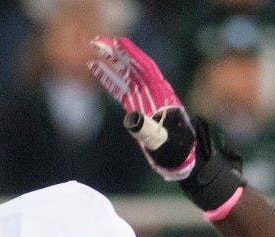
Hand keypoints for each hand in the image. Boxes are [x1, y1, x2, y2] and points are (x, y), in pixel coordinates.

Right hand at [88, 36, 196, 179]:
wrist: (180, 157)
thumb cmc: (174, 149)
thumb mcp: (162, 141)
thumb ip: (147, 131)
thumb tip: (132, 119)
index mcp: (162, 95)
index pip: (145, 68)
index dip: (132, 54)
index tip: (117, 43)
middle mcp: (153, 92)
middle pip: (133, 66)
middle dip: (117, 53)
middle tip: (98, 42)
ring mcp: (144, 98)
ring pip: (125, 74)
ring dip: (110, 61)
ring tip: (94, 48)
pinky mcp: (136, 106)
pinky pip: (120, 87)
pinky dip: (108, 77)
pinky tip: (96, 67)